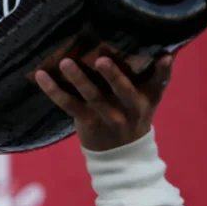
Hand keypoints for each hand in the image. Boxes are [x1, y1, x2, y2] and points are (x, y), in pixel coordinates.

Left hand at [35, 54, 173, 151]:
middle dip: (113, 76)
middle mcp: (129, 109)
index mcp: (146, 99)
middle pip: (123, 91)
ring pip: (92, 96)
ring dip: (78, 79)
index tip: (164, 57)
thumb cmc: (134, 114)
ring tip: (65, 62)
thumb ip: (157, 77)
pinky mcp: (86, 121)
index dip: (162, 71)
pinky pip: (68, 105)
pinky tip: (41, 75)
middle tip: (102, 59)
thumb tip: (166, 50)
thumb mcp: (149, 99)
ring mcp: (106, 116)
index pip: (159, 84)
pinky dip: (53, 90)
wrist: (121, 155)